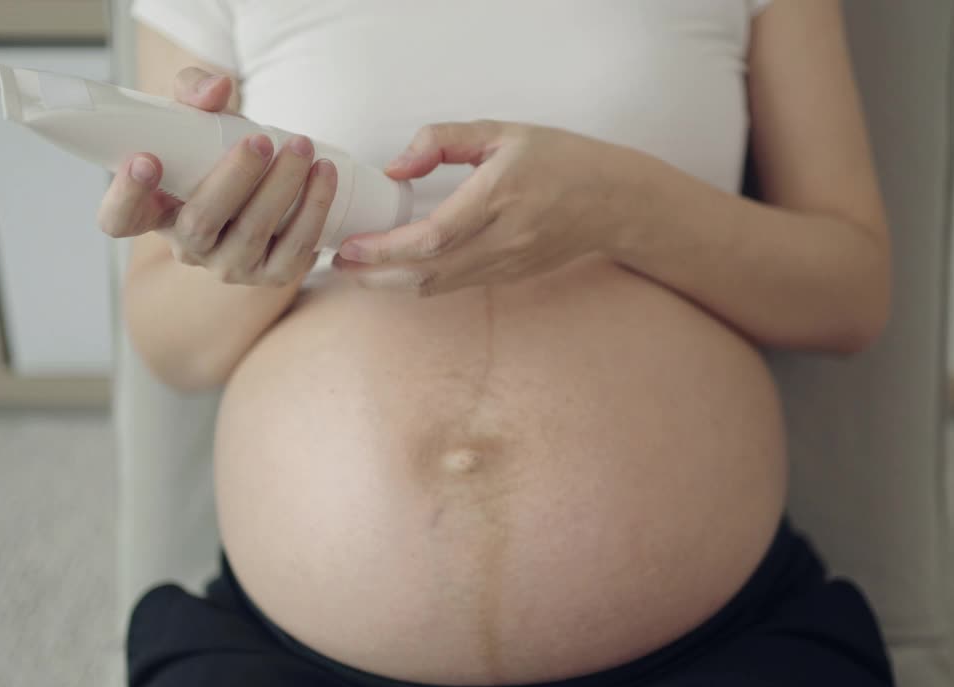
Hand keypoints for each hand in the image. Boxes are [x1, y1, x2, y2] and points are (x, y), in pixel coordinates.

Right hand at [97, 67, 337, 285]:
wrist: (270, 184)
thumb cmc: (218, 150)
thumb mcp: (197, 117)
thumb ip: (195, 92)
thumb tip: (217, 89)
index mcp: (154, 213)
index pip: (119, 220)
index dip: (125, 196)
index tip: (145, 159)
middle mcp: (188, 247)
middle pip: (199, 223)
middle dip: (232, 179)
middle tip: (259, 140)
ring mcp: (230, 265)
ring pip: (252, 233)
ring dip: (281, 187)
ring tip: (302, 147)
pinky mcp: (272, 274)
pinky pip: (295, 248)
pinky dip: (313, 209)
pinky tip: (325, 174)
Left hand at [332, 121, 629, 295]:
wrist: (614, 201)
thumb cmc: (560, 159)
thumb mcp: (502, 132)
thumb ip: (443, 140)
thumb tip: (396, 167)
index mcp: (500, 197)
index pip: (434, 236)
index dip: (387, 248)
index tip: (351, 245)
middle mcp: (503, 239)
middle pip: (428, 273)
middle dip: (377, 275)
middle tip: (339, 266)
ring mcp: (508, 264)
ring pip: (439, 286)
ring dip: (393, 283)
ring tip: (357, 270)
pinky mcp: (510, 276)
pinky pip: (456, 284)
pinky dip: (420, 281)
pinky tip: (397, 270)